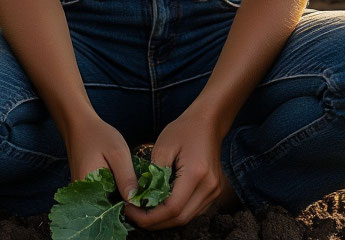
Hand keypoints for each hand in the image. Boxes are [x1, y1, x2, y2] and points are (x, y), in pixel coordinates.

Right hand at [64, 114, 138, 203]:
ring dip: (117, 195)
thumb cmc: (98, 136)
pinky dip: (111, 190)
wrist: (79, 125)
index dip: (129, 205)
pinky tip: (117, 178)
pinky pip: (100, 195)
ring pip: (105, 202)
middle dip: (123, 201)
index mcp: (90, 190)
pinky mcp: (84, 189)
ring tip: (125, 179)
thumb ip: (126, 177)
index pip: (113, 209)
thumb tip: (134, 200)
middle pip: (108, 208)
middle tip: (133, 183)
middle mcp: (82, 197)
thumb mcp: (118, 153)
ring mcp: (82, 194)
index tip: (142, 196)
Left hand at [123, 110, 228, 229]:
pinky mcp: (213, 192)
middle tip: (134, 214)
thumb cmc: (184, 129)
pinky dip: (175, 213)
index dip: (149, 215)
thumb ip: (153, 174)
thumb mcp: (163, 146)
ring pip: (187, 218)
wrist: (208, 122)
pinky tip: (161, 206)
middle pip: (180, 218)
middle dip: (154, 222)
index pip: (172, 208)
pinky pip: (192, 211)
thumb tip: (140, 197)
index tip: (130, 209)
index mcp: (196, 173)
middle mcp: (209, 187)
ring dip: (164, 220)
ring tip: (145, 211)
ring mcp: (214, 192)